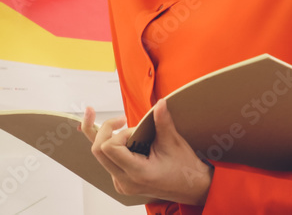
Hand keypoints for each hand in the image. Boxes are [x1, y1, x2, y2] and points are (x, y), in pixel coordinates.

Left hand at [87, 100, 212, 205]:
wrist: (193, 188)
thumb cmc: (185, 168)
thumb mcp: (174, 143)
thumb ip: (163, 122)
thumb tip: (160, 103)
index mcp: (137, 173)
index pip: (109, 148)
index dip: (118, 133)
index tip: (134, 129)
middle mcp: (125, 181)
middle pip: (98, 151)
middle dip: (106, 130)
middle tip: (120, 120)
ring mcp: (121, 184)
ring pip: (100, 156)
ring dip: (109, 137)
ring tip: (123, 126)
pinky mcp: (121, 182)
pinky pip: (107, 161)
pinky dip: (112, 146)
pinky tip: (123, 138)